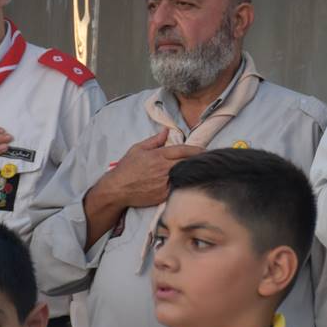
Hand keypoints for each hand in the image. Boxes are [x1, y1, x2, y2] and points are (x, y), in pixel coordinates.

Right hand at [82, 130, 200, 245]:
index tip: (205, 150)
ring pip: (186, 175)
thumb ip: (154, 140)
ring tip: (205, 170)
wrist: (117, 189)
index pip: (183, 150)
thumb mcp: (138, 149)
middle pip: (188, 162)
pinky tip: (193, 183)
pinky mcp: (164, 195)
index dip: (197, 150)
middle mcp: (163, 168)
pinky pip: (179, 188)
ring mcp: (164, 183)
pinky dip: (186, 184)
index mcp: (159, 155)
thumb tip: (166, 130)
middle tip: (209, 159)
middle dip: (199, 160)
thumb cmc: (126, 168)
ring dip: (195, 172)